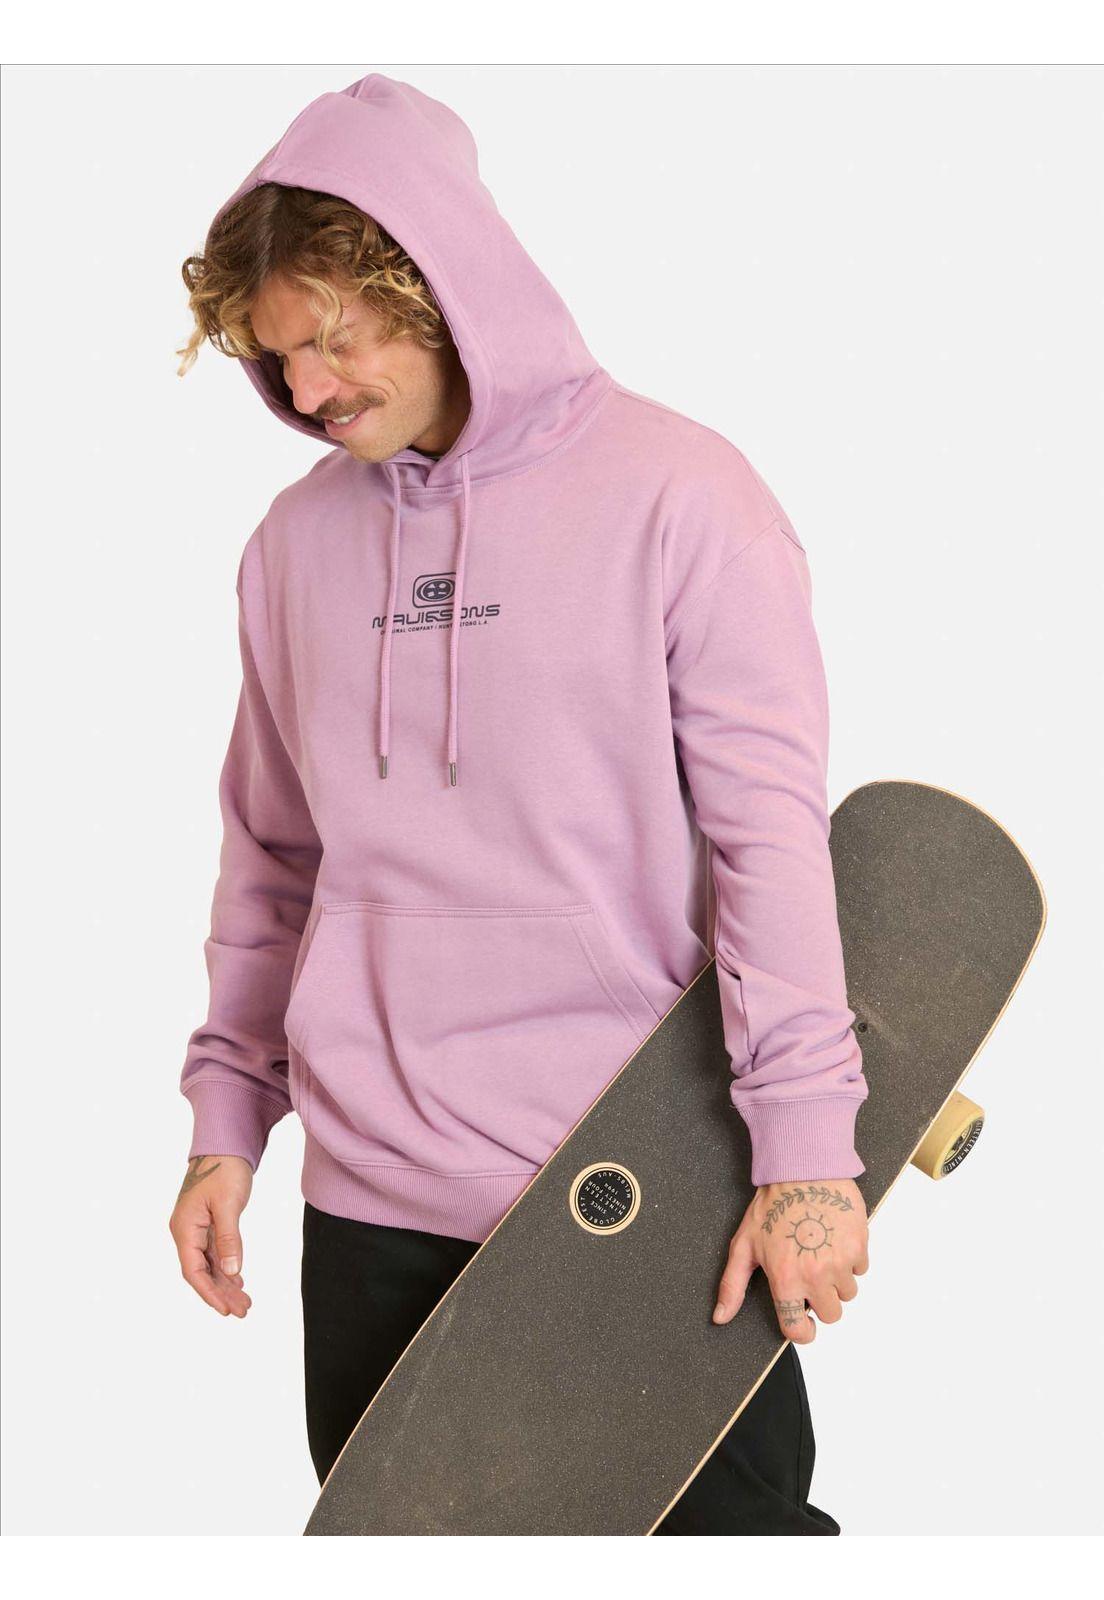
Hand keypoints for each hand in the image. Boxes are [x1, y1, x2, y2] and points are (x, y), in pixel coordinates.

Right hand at [169, 1154, 253, 1317]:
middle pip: (201, 1272)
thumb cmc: (224, 1169)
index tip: (225, 1311)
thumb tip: (231, 1272)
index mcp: (184, 1228)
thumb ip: (229, 1239)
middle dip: (221, 1293)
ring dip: (225, 1284)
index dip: (209, 1293)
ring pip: (208, 1265)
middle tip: (243, 1311)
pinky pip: (213, 1254)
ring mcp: (195, 1229)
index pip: (193, 1270)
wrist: (225, 1144)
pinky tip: (238, 1282)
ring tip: (245, 1302)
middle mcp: (185, 1231)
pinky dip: (226, 1268)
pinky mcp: (206, 1224)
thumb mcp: (228, 1204)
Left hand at [712, 1178, 868, 1341]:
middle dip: (821, 1300)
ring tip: (820, 1253)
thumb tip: (721, 1316)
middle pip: (831, 1315)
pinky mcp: (859, 1246)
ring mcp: (840, 1262)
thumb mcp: (744, 1245)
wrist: (803, 1169)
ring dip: (837, 1280)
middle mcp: (815, 1277)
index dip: (802, 1331)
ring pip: (848, 1292)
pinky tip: (833, 1239)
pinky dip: (850, 1259)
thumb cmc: (773, 1205)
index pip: (799, 1330)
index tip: (804, 1323)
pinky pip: (861, 1268)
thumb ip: (732, 1285)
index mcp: (786, 1280)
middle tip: (810, 1275)